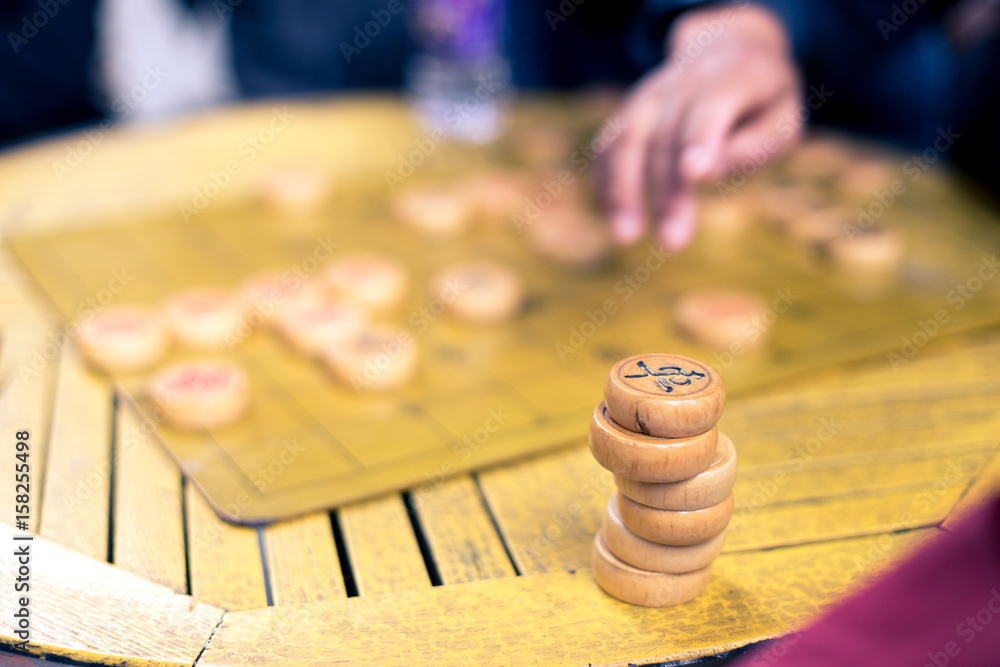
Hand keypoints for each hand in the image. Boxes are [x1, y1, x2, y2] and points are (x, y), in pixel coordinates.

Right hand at [599, 4, 802, 249]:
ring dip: (622, 189)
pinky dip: (606, 181)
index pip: (712, 105)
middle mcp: (686, 76)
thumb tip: (708, 174)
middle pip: (667, 133)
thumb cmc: (765, 101)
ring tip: (626, 236)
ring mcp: (652, 91)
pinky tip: (612, 217)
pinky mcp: (630, 110)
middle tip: (673, 242)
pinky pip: (609, 144)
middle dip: (667, 190)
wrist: (731, 49)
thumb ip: (756, 145)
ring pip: (627, 137)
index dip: (701, 138)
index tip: (695, 175)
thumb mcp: (784, 119)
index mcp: (737, 73)